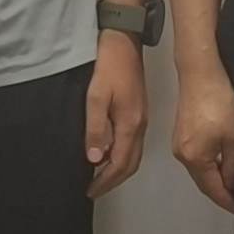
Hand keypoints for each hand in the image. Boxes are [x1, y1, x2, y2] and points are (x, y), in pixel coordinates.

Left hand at [83, 32, 151, 197]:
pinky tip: (106, 152)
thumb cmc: (109, 66)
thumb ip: (95, 129)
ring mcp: (142, 118)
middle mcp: (140, 125)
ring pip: (133, 154)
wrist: (124, 42)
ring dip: (118, 169)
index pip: (120, 163)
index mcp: (131, 124)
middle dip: (113, 180)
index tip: (91, 191)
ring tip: (98, 176)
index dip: (106, 181)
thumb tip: (95, 158)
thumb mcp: (95, 97)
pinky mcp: (139, 111)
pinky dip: (121, 154)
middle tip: (94, 190)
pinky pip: (132, 142)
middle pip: (131, 164)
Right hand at [169, 58, 233, 214]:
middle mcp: (183, 153)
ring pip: (201, 170)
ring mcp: (180, 143)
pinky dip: (211, 165)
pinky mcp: (183, 133)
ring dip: (217, 178)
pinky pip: (198, 158)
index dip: (229, 202)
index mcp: (195, 157)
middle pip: (205, 182)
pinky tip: (224, 164)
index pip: (213, 190)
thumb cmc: (216, 97)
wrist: (201, 72)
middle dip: (223, 192)